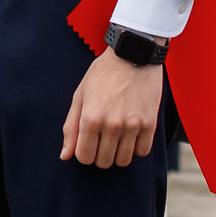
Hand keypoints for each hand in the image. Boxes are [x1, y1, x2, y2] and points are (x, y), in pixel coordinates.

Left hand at [62, 51, 162, 168]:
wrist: (133, 54)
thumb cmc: (103, 73)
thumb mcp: (81, 95)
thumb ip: (71, 127)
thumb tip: (65, 156)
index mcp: (90, 119)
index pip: (84, 157)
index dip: (84, 153)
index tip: (89, 142)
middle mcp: (111, 125)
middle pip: (104, 162)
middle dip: (100, 154)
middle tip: (103, 137)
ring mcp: (132, 126)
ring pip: (123, 160)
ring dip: (118, 152)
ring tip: (118, 136)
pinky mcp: (149, 123)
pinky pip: (142, 152)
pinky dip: (136, 147)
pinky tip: (132, 133)